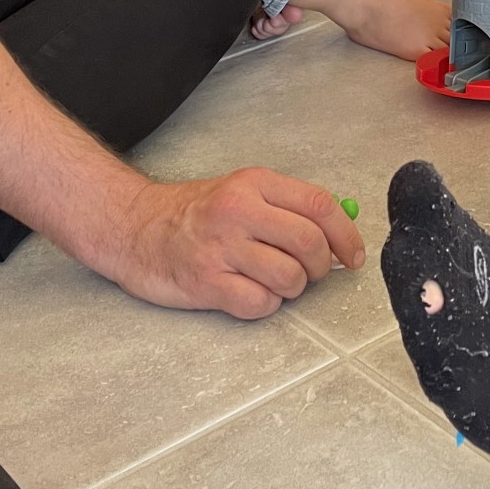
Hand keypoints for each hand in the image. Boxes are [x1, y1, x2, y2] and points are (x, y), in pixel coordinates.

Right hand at [104, 169, 366, 320]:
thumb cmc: (195, 215)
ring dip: (291, 288)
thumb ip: (288, 208)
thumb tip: (340, 234)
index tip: (354, 256)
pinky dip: (264, 305)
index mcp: (254, 183)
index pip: (320, 205)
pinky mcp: (206, 282)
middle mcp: (239, 211)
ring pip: (289, 277)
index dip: (347, 234)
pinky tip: (247, 292)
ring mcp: (221, 247)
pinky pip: (260, 304)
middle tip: (310, 273)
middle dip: (321, 267)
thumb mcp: (242, 193)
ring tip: (271, 280)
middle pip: (310, 243)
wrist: (135, 228)